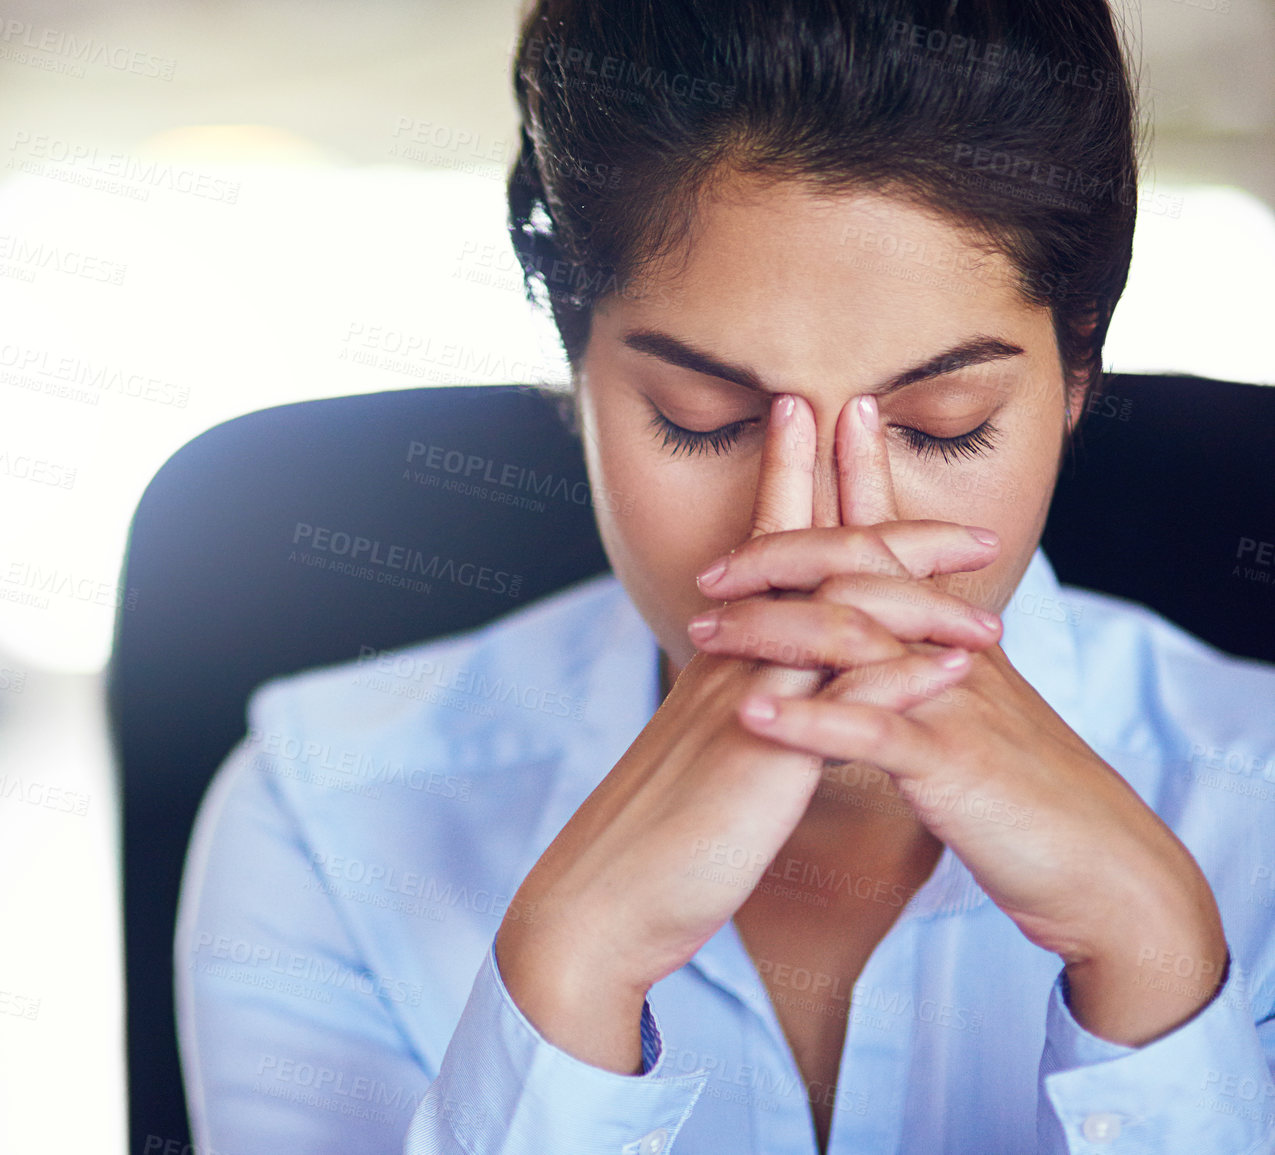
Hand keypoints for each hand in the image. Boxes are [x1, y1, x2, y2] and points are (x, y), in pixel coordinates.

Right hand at [495, 396, 989, 1072]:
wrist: (603, 899)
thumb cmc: (660, 833)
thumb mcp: (708, 747)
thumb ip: (746, 701)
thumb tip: (779, 677)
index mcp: (722, 658)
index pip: (765, 547)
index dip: (789, 475)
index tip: (817, 412)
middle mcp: (734, 666)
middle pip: (806, 558)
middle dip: (858, 492)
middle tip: (888, 426)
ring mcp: (749, 709)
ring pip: (836, 619)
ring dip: (912, 580)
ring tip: (977, 551)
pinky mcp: (765, 764)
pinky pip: (845, 709)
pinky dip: (904, 680)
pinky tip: (955, 665)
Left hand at [700, 395, 1230, 1045]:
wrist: (1100, 866)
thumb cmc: (1023, 794)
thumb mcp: (967, 714)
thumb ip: (919, 668)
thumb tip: (869, 641)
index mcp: (951, 636)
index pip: (896, 540)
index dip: (862, 477)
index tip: (823, 414)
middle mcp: (952, 650)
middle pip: (863, 571)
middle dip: (784, 553)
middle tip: (713, 568)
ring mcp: (953, 701)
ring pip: (857, 636)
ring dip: (773, 627)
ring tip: (705, 629)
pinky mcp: (953, 763)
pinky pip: (874, 730)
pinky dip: (809, 719)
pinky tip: (753, 712)